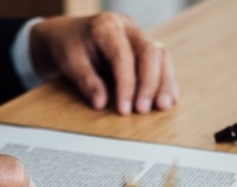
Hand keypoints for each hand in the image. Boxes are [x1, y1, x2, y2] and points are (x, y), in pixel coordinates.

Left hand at [30, 13, 178, 115]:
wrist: (66, 35)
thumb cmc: (67, 46)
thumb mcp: (70, 63)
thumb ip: (87, 81)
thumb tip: (102, 103)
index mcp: (107, 25)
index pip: (123, 56)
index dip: (126, 84)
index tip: (124, 109)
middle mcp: (128, 27)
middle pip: (149, 52)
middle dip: (150, 84)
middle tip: (143, 110)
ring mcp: (139, 35)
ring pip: (161, 56)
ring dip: (164, 83)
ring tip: (162, 106)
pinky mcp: (144, 47)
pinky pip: (161, 62)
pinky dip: (166, 80)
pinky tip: (170, 98)